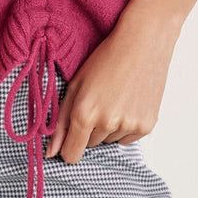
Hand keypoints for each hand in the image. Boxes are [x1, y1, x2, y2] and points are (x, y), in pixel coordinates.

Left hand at [44, 8, 178, 163]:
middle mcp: (107, 123)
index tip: (71, 136)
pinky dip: (125, 126)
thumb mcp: (76, 84)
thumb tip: (51, 153)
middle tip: (98, 100)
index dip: (68, 147)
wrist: (143, 42)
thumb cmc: (106, 58)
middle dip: (89, 129)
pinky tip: (128, 102)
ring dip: (108, 127)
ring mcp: (129, 125)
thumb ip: (60, 121)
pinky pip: (128, 139)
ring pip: (109, 140)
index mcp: (84, 113)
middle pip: (90, 146)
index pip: (71, 154)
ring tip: (115, 97)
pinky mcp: (147, 126)